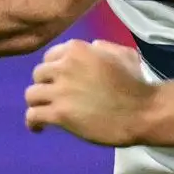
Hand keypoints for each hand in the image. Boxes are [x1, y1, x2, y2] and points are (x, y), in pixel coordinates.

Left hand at [25, 40, 154, 145]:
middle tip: (54, 96)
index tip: (59, 80)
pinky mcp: (59, 114)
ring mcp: (60, 91)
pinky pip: (33, 115)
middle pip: (38, 74)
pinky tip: (39, 128)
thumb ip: (104, 47)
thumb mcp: (123, 54)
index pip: (50, 56)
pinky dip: (33, 122)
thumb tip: (92, 45)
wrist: (142, 112)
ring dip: (38, 103)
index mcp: (77, 49)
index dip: (54, 69)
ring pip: (31, 94)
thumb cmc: (136, 83)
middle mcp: (64, 67)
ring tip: (46, 111)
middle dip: (45, 85)